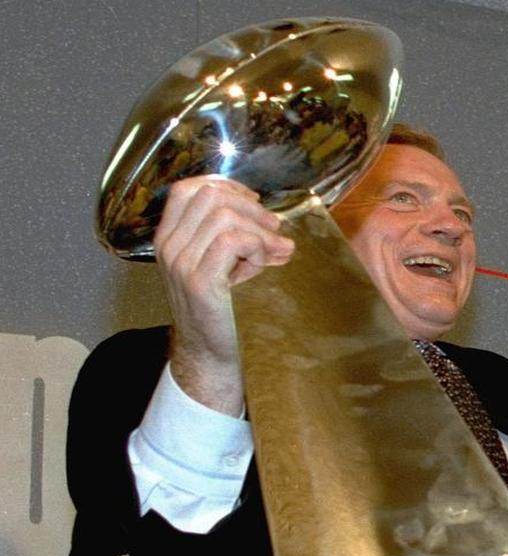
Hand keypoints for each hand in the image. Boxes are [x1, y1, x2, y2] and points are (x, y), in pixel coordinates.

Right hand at [154, 176, 293, 414]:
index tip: (253, 201)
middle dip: (250, 207)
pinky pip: (231, 241)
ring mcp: (180, 263)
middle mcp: (169, 246)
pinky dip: (255, 247)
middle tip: (274, 230)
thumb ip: (239, 237)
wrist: (212, 354)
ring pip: (224, 216)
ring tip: (273, 252)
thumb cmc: (224, 308)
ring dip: (258, 230)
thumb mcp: (225, 264)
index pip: (189, 188)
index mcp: (170, 237)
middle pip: (210, 195)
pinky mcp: (199, 281)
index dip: (226, 187)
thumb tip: (276, 221)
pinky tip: (260, 265)